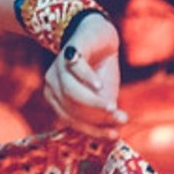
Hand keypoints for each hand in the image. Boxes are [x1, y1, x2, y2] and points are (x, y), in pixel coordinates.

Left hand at [43, 11, 125, 135]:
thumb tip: (119, 127)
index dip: (93, 130)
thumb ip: (107, 109)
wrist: (99, 37)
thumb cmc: (100, 70)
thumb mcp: (105, 93)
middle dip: (96, 117)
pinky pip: (74, 68)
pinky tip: (100, 85)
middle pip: (70, 108)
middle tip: (120, 120)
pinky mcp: (69, 51)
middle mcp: (53, 85)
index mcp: (57, 99)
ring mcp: (58, 67)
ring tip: (112, 108)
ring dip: (93, 102)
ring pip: (70, 91)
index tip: (115, 136)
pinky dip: (87, 78)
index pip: (72, 120)